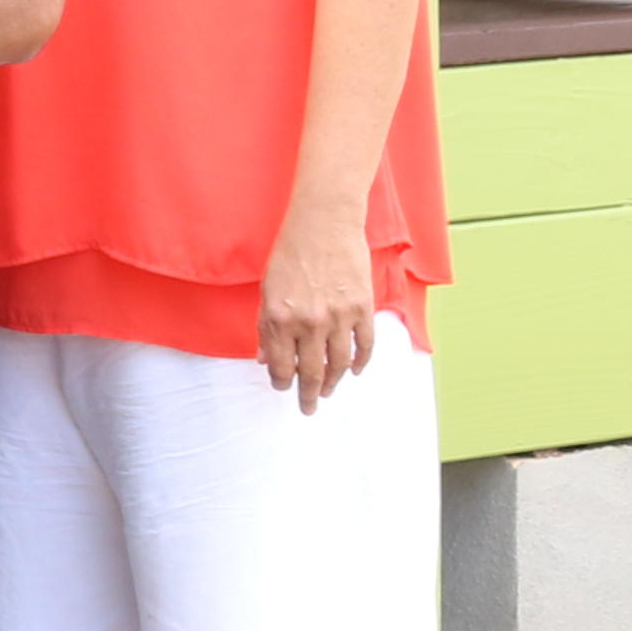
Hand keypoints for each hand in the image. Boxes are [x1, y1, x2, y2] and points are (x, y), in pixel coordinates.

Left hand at [263, 202, 379, 411]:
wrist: (324, 223)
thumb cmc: (290, 252)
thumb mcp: (267, 290)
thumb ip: (266, 327)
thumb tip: (266, 359)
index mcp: (280, 318)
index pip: (282, 366)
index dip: (282, 382)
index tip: (283, 388)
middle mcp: (309, 322)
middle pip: (312, 373)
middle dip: (309, 395)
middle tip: (308, 407)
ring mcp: (339, 317)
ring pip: (339, 365)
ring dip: (334, 383)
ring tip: (329, 391)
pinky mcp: (362, 308)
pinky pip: (364, 345)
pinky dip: (360, 362)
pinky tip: (354, 370)